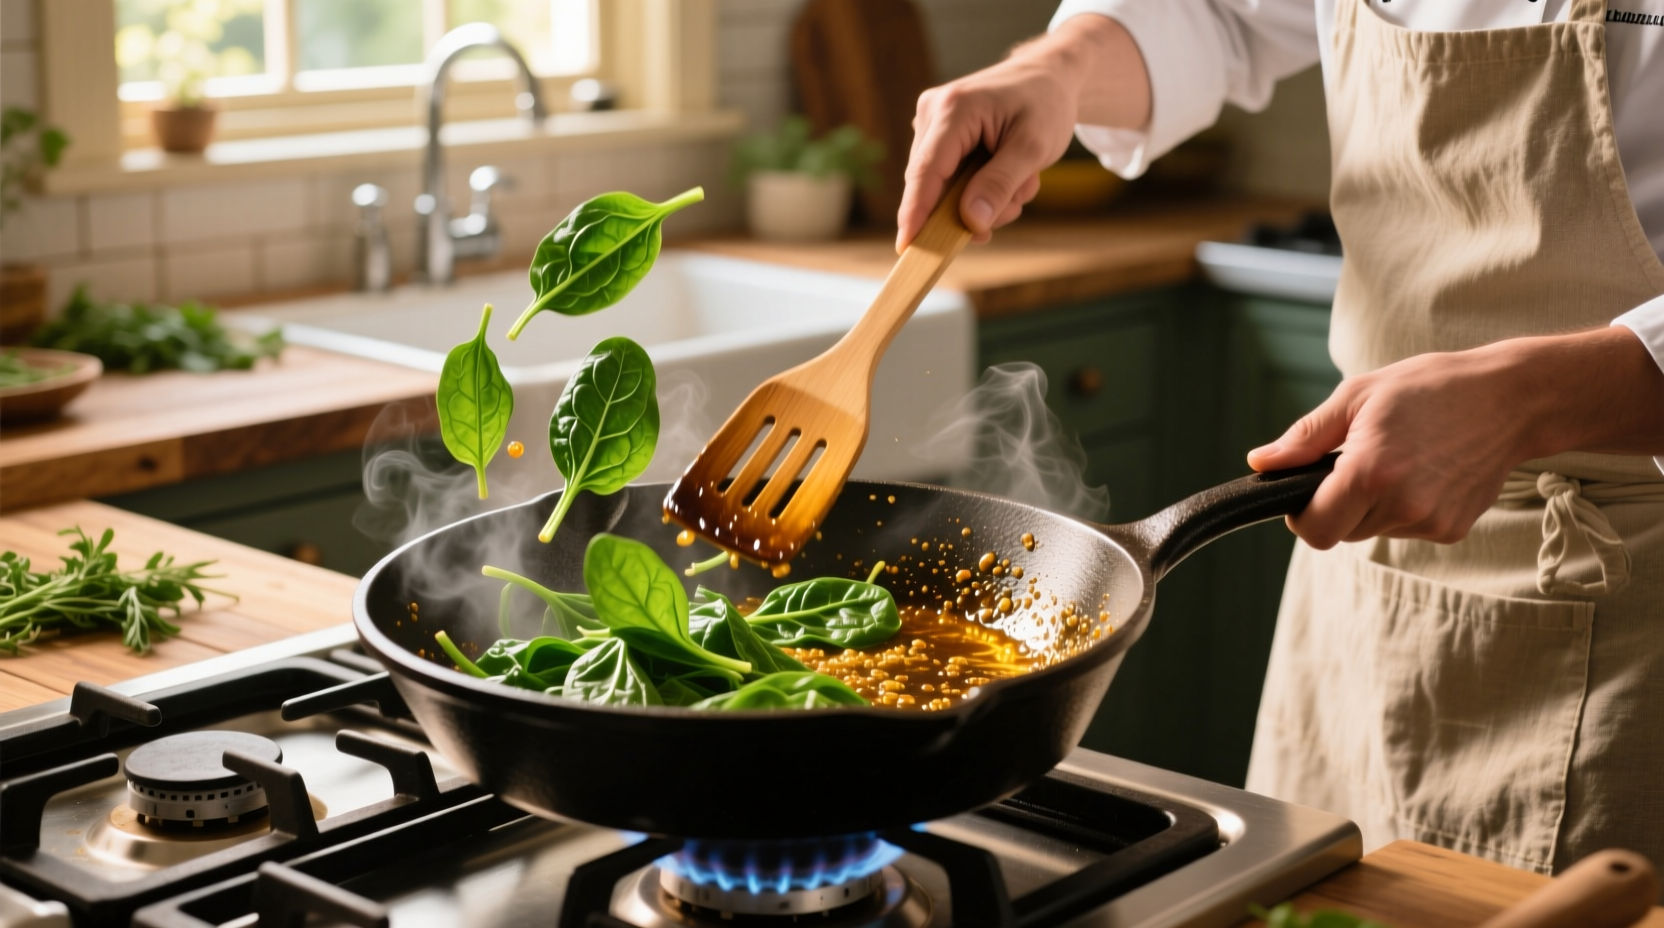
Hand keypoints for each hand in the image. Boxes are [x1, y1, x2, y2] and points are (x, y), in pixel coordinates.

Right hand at [895, 15, 1150, 251]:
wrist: (1050, 76)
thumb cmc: (1046, 104)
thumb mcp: (1034, 147)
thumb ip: (1000, 184)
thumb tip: (971, 222)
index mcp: (954, 109)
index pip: (926, 171)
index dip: (915, 213)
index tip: (906, 248)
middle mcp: (933, 112)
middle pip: (931, 184)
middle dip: (968, 208)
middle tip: (1014, 205)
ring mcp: (931, 123)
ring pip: (941, 187)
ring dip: (980, 199)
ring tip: (1020, 181)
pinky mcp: (937, 135)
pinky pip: (947, 179)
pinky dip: (977, 188)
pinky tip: (1006, 175)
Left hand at [1247, 327, 1663, 548]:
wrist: (1511, 399)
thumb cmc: (1429, 387)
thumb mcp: (1357, 397)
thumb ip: (1305, 438)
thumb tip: (1260, 463)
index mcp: (1370, 473)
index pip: (1314, 531)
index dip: (1301, 516)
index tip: (1306, 493)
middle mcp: (1402, 505)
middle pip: (1341, 532)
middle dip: (1338, 504)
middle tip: (1360, 460)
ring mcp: (1431, 522)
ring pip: (1373, 530)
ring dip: (1373, 505)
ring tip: (1400, 458)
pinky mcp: (1453, 529)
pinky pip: (1406, 528)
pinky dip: (1404, 507)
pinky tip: (1425, 471)